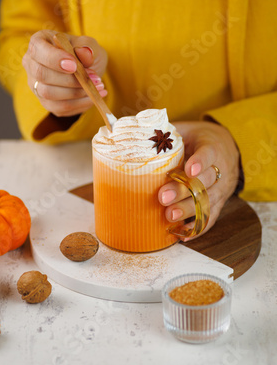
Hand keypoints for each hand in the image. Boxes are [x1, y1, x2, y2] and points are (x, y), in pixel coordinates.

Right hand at [22, 30, 107, 115]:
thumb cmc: (84, 53)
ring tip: (98, 87)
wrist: (88, 69)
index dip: (54, 59)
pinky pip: (60, 107)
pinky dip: (80, 104)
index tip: (74, 65)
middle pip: (41, 75)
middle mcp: (32, 64)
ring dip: (77, 92)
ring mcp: (36, 85)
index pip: (38, 50)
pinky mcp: (46, 102)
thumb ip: (87, 46)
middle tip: (94, 78)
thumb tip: (85, 53)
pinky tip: (94, 97)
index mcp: (39, 42)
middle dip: (70, 79)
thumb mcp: (89, 45)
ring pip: (49, 94)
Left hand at [158, 121, 239, 239]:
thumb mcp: (186, 129)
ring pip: (207, 202)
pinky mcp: (218, 203)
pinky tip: (182, 235)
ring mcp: (221, 189)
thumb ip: (167, 133)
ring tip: (169, 216)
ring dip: (187, 211)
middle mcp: (220, 170)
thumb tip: (137, 135)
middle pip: (204, 182)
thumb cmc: (198, 138)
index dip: (200, 162)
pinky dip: (197, 228)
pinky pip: (210, 218)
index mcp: (212, 147)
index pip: (208, 154)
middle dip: (183, 191)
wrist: (227, 147)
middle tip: (162, 197)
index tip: (189, 169)